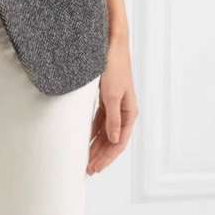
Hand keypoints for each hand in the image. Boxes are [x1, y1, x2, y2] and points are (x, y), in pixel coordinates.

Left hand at [86, 33, 137, 174]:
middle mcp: (123, 110)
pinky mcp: (106, 97)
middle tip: (88, 169)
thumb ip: (113, 118)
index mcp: (129, 112)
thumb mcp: (112, 95)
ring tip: (86, 159)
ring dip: (96, 145)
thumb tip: (114, 140)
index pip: (119, 142)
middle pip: (112, 139)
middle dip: (101, 155)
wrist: (110, 44)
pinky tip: (85, 138)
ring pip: (105, 131)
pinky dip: (93, 130)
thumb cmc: (114, 66)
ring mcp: (114, 104)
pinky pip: (99, 120)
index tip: (95, 168)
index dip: (107, 157)